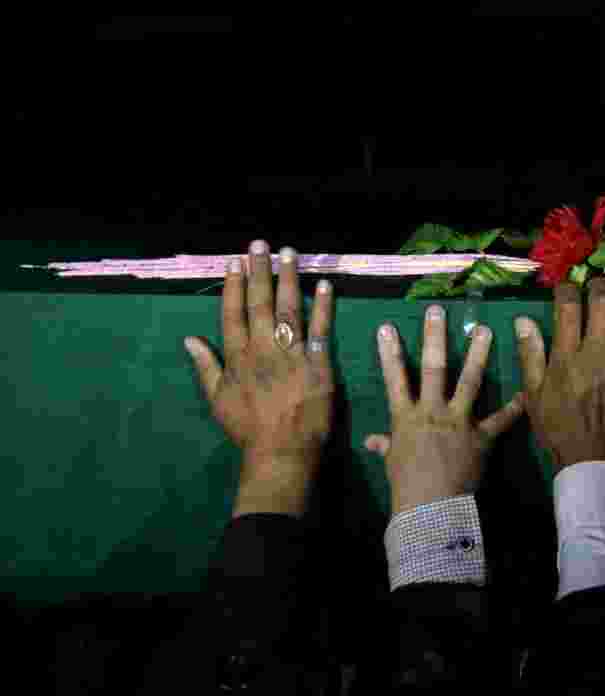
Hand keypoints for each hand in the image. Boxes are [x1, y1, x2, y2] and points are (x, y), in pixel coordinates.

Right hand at [185, 241, 335, 463]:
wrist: (282, 451)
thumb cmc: (248, 429)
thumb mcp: (218, 399)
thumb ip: (206, 366)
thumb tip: (189, 339)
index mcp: (237, 356)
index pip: (233, 312)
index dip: (233, 285)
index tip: (234, 262)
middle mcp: (263, 348)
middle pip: (260, 302)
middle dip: (260, 271)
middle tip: (261, 244)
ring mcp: (292, 354)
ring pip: (290, 308)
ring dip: (289, 278)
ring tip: (290, 253)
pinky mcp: (318, 363)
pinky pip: (320, 328)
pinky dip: (323, 306)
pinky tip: (325, 284)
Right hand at [365, 305, 524, 515]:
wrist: (431, 508)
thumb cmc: (406, 487)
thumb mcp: (392, 463)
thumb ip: (386, 446)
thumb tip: (371, 441)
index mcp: (407, 417)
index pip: (394, 379)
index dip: (390, 352)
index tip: (387, 326)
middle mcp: (432, 411)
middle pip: (433, 368)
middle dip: (435, 337)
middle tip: (438, 310)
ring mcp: (459, 421)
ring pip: (470, 381)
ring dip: (479, 354)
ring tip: (485, 329)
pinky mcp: (481, 437)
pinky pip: (501, 420)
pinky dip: (515, 408)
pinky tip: (526, 392)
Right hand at [514, 277, 604, 472]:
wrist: (589, 457)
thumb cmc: (557, 426)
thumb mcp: (532, 393)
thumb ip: (529, 354)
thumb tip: (523, 319)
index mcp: (566, 356)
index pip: (567, 308)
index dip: (567, 289)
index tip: (566, 287)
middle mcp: (595, 352)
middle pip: (602, 304)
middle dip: (599, 286)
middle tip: (596, 284)